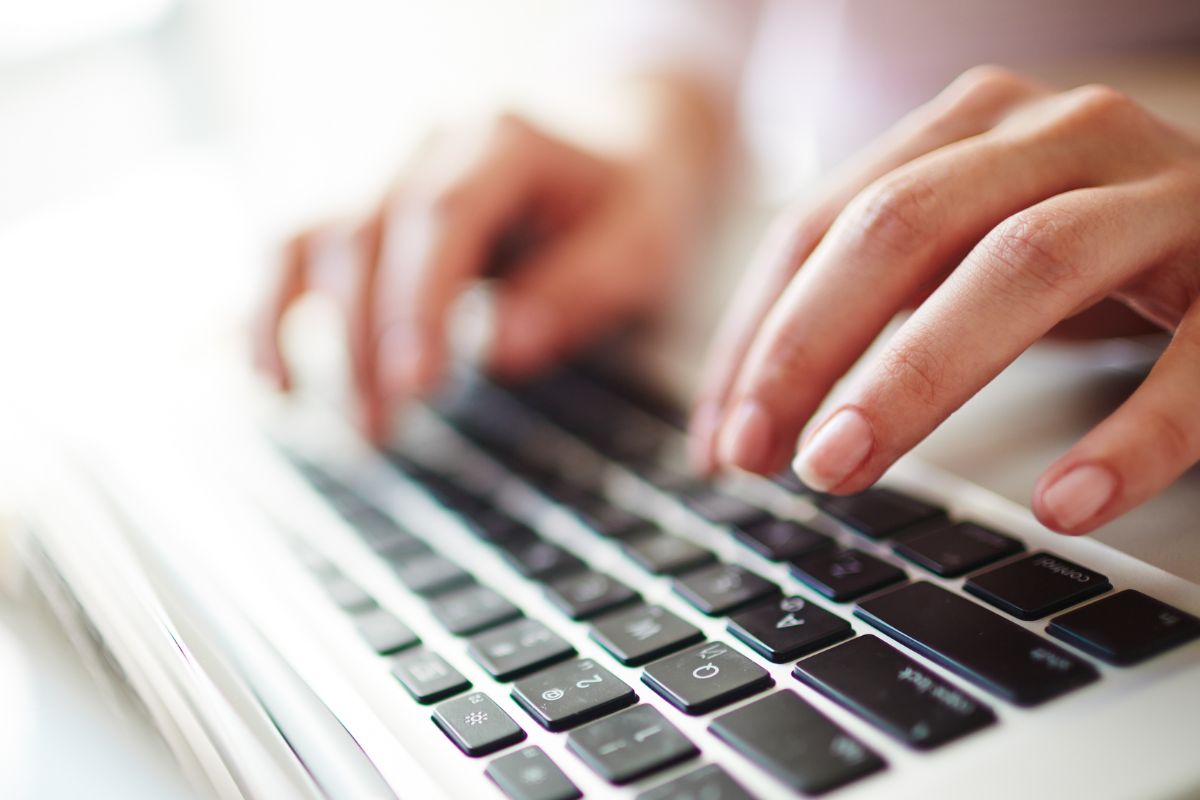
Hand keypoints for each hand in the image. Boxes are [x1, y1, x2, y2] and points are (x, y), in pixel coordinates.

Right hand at [256, 88, 727, 439]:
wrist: (618, 148)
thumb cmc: (632, 205)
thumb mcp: (640, 247)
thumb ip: (579, 290)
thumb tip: (504, 350)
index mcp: (503, 141)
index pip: (440, 215)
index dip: (418, 301)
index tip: (416, 383)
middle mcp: (431, 146)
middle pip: (367, 232)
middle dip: (365, 339)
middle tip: (378, 429)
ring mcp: (390, 171)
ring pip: (315, 237)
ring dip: (304, 328)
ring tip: (310, 408)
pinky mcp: (369, 206)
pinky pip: (299, 249)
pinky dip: (275, 308)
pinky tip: (274, 375)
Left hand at [692, 66, 1199, 534]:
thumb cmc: (1090, 249)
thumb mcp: (968, 248)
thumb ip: (871, 304)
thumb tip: (746, 414)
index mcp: (968, 128)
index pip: (822, 223)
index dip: (757, 334)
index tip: (720, 438)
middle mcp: (1058, 135)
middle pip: (901, 227)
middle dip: (811, 347)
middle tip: (764, 458)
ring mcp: (1159, 193)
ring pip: (1024, 264)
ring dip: (917, 376)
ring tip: (842, 469)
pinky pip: (1196, 358)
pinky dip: (1130, 434)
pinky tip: (1064, 502)